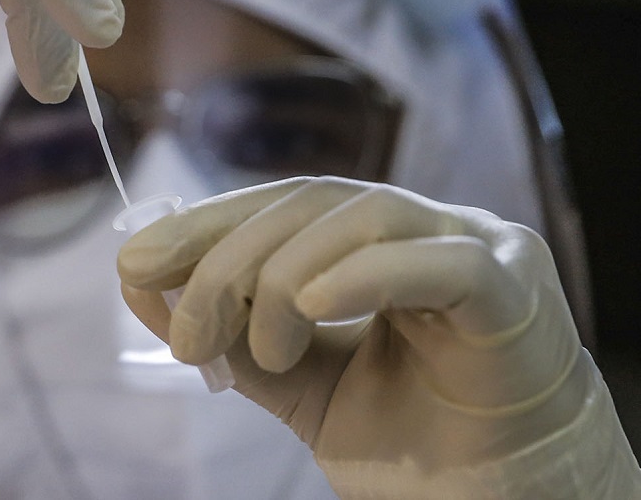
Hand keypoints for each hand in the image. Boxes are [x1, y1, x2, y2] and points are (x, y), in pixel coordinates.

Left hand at [119, 177, 634, 495]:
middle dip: (228, 258)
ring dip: (283, 277)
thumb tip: (143, 282)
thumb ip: (228, 333)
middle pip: (310, 205)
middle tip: (185, 331)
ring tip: (257, 348)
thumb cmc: (406, 440)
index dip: (205, 225)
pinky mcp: (510, 286)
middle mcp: (421, 227)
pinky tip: (304, 306)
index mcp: (370, 243)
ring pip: (362, 216)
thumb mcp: (292, 382)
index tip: (135, 262)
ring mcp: (472, 245)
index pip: (280, 207)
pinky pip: (437, 262)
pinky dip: (362, 274)